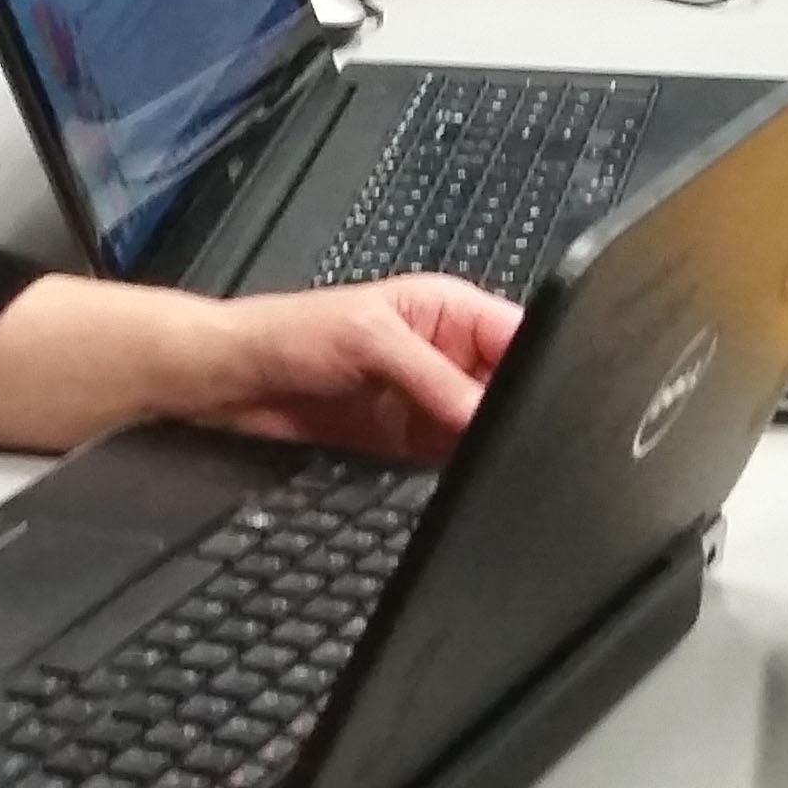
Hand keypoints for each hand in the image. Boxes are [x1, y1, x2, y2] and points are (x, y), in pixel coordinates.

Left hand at [172, 275, 520, 459]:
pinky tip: (470, 477)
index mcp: (449, 310)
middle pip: (508, 386)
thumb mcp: (371, 342)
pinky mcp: (412, 441)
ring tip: (501, 461)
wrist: (233, 382)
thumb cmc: (291, 334)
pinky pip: (453, 457)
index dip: (540, 366)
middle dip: (518, 411)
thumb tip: (486, 414)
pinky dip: (462, 468)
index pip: (517, 335)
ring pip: (484, 426)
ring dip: (489, 443)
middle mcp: (448, 354)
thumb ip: (435, 378)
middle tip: (528, 442)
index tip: (553, 403)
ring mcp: (430, 401)